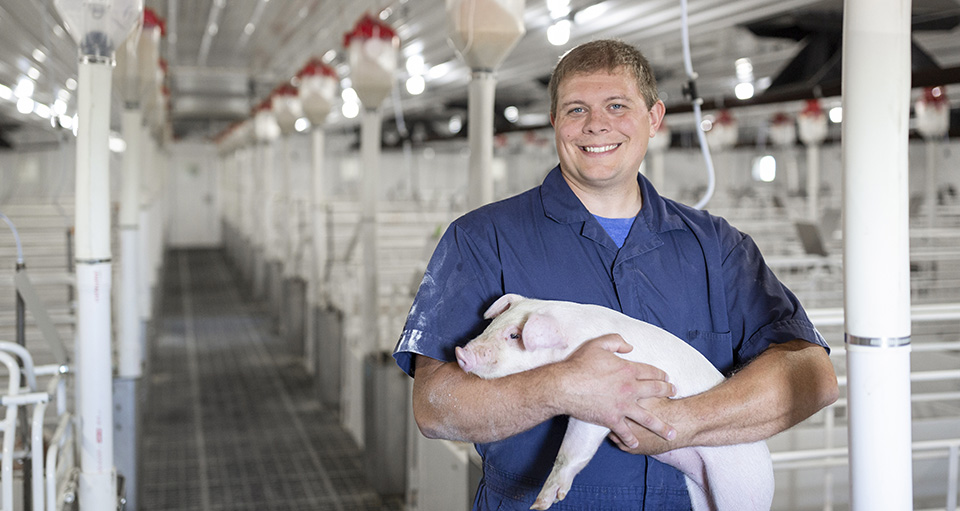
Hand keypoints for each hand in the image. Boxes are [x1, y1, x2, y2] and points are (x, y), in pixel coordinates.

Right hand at [554, 334, 676, 448]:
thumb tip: (630, 346)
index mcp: (627, 369)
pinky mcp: (612, 419)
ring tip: (671, 433)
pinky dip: (630, 439)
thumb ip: (616, 341)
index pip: (650, 372)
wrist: (564, 385)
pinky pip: (625, 432)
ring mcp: (622, 406)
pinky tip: (635, 444)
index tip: (667, 378)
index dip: (661, 374)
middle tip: (674, 394)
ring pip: (647, 418)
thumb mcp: (598, 344)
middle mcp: (629, 388)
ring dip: (661, 426)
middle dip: (667, 392)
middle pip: (655, 391)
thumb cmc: (579, 364)